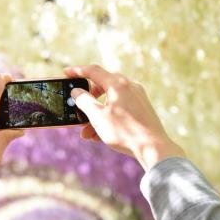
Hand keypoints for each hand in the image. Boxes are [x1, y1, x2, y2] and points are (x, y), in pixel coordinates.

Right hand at [64, 65, 184, 170]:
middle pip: (102, 86)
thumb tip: (77, 92)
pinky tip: (101, 135)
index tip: (66, 73)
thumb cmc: (125, 131)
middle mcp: (129, 86)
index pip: (93, 71)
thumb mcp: (98, 116)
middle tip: (78, 109)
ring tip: (87, 133)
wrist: (154, 148)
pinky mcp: (142, 108)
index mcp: (118, 84)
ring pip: (110, 101)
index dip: (77, 71)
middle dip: (87, 101)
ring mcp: (137, 97)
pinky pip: (120, 108)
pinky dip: (108, 117)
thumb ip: (84, 101)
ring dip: (96, 115)